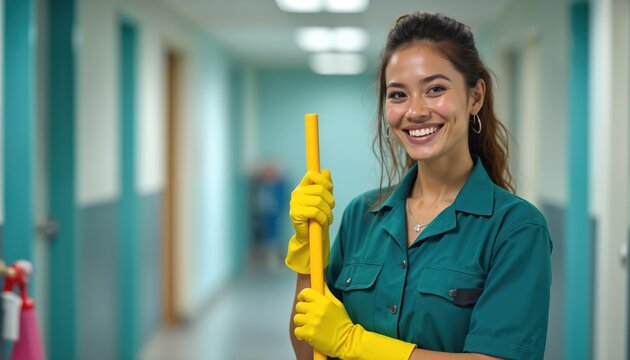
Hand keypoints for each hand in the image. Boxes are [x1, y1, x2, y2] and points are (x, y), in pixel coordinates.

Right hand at [285, 170, 333, 273]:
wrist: (311, 236)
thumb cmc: (318, 216)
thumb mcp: (325, 199)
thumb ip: (326, 185)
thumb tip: (326, 171)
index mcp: (302, 187)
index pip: (312, 174)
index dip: (323, 180)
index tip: (329, 188)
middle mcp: (296, 193)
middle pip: (319, 189)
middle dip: (330, 200)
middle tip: (332, 209)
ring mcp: (294, 203)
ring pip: (319, 201)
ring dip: (328, 212)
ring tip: (328, 218)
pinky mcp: (295, 213)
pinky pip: (315, 212)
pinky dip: (323, 218)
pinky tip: (323, 222)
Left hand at [294, 285, 415, 359]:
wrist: (351, 341)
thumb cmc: (347, 322)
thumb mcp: (339, 305)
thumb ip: (329, 295)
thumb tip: (323, 278)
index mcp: (324, 300)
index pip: (305, 292)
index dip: (306, 297)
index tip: (309, 302)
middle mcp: (318, 309)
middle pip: (300, 304)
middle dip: (304, 310)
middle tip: (312, 317)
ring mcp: (313, 322)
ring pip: (298, 318)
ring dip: (304, 323)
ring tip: (314, 327)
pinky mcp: (310, 334)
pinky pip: (299, 331)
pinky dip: (304, 334)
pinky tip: (313, 336)